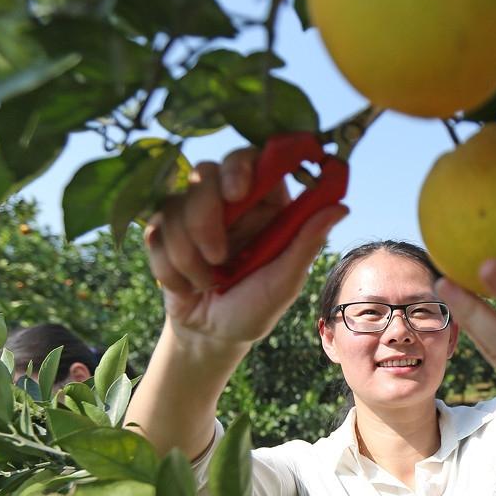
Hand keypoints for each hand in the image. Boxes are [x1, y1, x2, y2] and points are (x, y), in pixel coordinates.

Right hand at [143, 147, 348, 351]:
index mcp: (267, 202)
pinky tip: (187, 286)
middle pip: (205, 173)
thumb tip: (341, 206)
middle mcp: (230, 200)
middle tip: (219, 255)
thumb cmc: (256, 306)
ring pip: (176, 206)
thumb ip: (306, 242)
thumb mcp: (285, 281)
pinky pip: (155, 232)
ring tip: (209, 283)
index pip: (254, 159)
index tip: (238, 190)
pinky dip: (171, 267)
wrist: (211, 336)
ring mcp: (193, 211)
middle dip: (205, 217)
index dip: (241, 165)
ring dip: (190, 256)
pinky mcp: (163, 228)